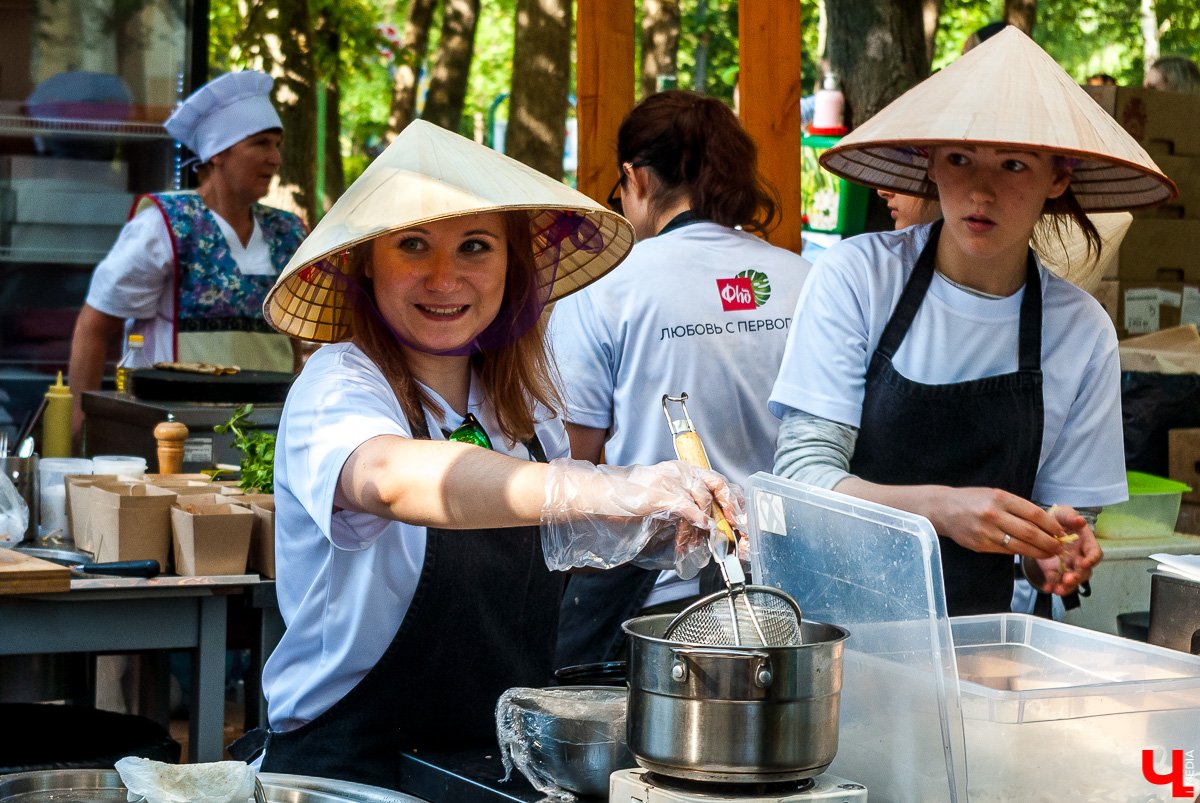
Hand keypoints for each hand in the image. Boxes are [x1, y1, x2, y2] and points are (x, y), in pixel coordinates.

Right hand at [540, 458, 742, 574]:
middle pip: (718, 485)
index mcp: (682, 469)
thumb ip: (685, 507)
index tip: (742, 519)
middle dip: (732, 510)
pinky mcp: (662, 493)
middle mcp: (681, 470)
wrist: (603, 495)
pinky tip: (698, 530)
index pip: (718, 480)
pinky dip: (697, 521)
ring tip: (696, 543)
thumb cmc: (629, 499)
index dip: (733, 500)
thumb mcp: (663, 499)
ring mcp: (672, 479)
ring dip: (704, 527)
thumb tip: (706, 526)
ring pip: (703, 501)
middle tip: (738, 530)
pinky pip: (688, 508)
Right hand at [926, 486, 1065, 558]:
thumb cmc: (972, 500)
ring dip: (1038, 552)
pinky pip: (1006, 550)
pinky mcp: (980, 545)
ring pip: (1020, 545)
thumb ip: (1016, 507)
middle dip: (1049, 542)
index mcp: (1000, 498)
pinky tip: (1028, 552)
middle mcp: (993, 514)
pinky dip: (1020, 552)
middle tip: (1059, 547)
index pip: (1033, 513)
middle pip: (1030, 532)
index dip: (1051, 525)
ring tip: (1048, 553)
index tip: (1060, 531)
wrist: (943, 509)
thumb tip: (1044, 522)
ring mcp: (986, 531)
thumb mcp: (994, 494)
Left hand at [1022, 505, 1102, 595]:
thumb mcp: (1063, 513)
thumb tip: (1080, 520)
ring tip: (1058, 590)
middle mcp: (1079, 557)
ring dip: (1067, 587)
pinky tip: (1047, 589)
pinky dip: (1051, 586)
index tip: (1084, 563)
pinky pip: (1055, 581)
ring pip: (1072, 580)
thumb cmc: (1058, 518)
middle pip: (1084, 571)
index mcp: (1085, 542)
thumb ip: (1071, 517)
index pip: (1094, 553)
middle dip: (1077, 577)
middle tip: (1068, 580)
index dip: (1091, 560)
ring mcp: (1067, 566)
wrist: (1041, 525)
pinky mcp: (1054, 570)